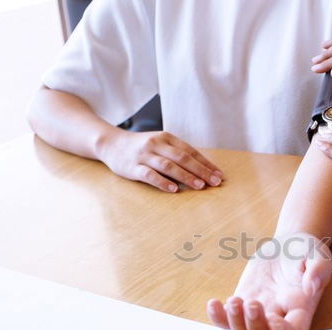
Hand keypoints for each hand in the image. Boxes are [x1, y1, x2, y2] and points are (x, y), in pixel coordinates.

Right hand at [96, 130, 222, 192]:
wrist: (111, 143)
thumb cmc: (142, 147)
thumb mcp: (161, 144)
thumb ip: (178, 153)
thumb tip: (202, 169)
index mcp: (167, 138)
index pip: (191, 151)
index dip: (206, 163)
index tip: (219, 175)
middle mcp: (157, 144)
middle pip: (183, 158)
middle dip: (201, 171)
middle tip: (215, 182)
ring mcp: (144, 155)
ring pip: (169, 166)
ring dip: (186, 176)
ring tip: (200, 186)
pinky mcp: (133, 167)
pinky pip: (150, 175)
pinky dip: (163, 182)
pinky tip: (174, 189)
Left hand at [207, 233, 331, 329]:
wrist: (288, 245)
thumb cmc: (306, 252)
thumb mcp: (318, 255)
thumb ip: (318, 270)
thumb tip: (312, 287)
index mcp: (301, 309)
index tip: (275, 321)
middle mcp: (280, 315)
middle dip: (255, 325)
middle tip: (253, 303)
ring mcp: (259, 311)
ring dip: (236, 322)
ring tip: (234, 301)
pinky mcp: (242, 303)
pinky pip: (226, 319)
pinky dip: (218, 317)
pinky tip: (213, 303)